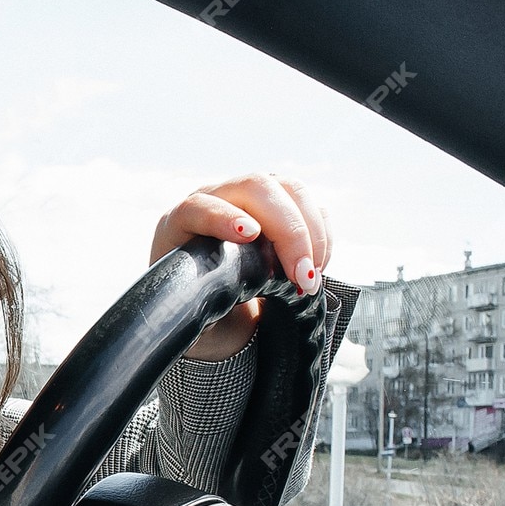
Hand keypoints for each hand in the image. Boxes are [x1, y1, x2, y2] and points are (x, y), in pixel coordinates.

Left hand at [148, 174, 330, 360]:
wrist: (216, 308)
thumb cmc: (200, 310)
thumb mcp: (193, 316)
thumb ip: (199, 310)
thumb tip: (221, 302)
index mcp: (182, 224)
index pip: (199, 206)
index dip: (223, 216)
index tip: (248, 235)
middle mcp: (218, 199)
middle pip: (258, 189)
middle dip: (290, 232)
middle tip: (302, 278)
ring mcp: (253, 198)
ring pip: (290, 190)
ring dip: (312, 233)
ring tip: (310, 278)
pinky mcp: (282, 205)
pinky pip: (312, 205)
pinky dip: (323, 236)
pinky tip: (316, 268)